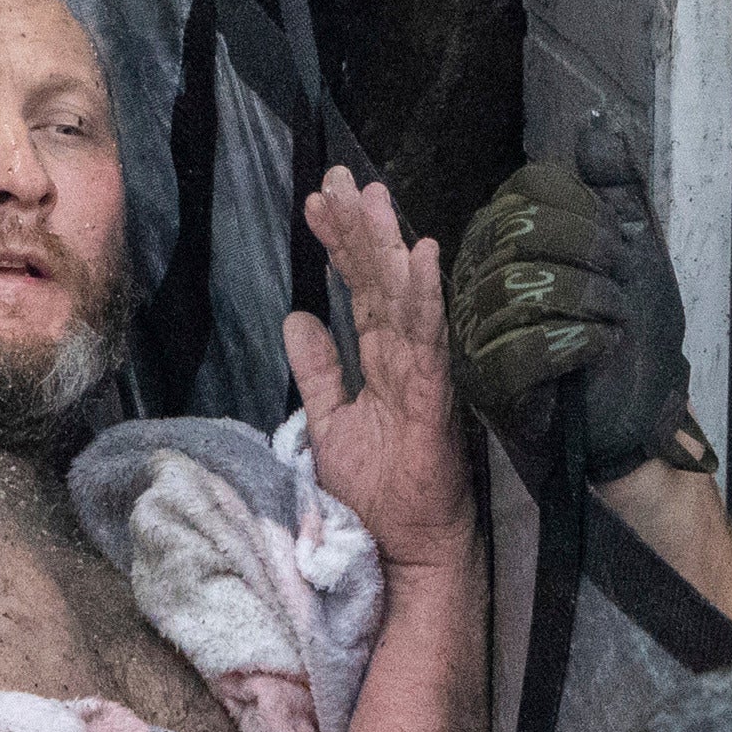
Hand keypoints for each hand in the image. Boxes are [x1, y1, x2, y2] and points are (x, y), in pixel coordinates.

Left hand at [288, 174, 468, 572]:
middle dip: (360, 228)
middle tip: (338, 177)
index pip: (359, 290)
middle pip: (380, 282)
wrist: (406, 553)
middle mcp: (403, 359)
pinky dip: (426, 300)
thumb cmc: (377, 497)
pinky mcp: (434, 401)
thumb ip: (318, 372)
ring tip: (371, 197)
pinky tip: (421, 257)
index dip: (339, 246)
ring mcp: (423, 377)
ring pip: (404, 300)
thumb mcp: (329, 424)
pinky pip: (429, 343)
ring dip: (387, 247)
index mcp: (379, 362)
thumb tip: (297, 317)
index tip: (315, 202)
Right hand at [448, 152, 707, 491]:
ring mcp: (475, 330)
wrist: (643, 415)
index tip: (617, 250)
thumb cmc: (633, 334)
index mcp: (507, 237)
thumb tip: (596, 125)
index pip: (528, 190)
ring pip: (516, 288)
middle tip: (619, 290)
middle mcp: (478, 275)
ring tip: (612, 322)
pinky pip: (517, 349)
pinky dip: (573, 344)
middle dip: (589, 258)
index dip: (584, 214)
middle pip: (518, 232)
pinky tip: (599, 348)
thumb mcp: (636, 249)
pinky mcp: (486, 383)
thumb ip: (616, 186)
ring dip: (587, 303)